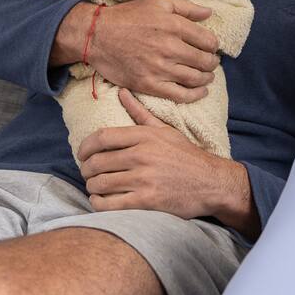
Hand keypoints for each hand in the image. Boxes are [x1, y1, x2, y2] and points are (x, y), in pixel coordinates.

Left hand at [77, 89, 245, 220]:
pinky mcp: (146, 201)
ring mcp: (144, 179)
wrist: (212, 182)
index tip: (82, 154)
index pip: (102, 137)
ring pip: (100, 183)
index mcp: (145, 136)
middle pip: (97, 162)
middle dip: (86, 169)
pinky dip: (98, 203)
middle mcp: (142, 155)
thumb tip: (121, 91)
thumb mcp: (165, 130)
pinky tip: (100, 200)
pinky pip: (109, 203)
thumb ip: (140, 113)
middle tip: (88, 173)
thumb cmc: (187, 156)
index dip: (85, 147)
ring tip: (94, 187)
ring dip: (91, 186)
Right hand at [84, 0, 219, 102]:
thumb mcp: (158, 3)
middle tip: (211, 63)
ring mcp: (160, 68)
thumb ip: (187, 7)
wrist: (97, 35)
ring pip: (195, 78)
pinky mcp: (149, 84)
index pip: (208, 41)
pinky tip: (201, 91)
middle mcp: (170, 47)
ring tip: (207, 76)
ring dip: (206, 78)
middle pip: (205, 61)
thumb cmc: (128, 17)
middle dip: (212, 63)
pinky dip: (195, 95)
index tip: (211, 48)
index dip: (214, 46)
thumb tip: (210, 13)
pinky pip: (180, 95)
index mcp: (174, 25)